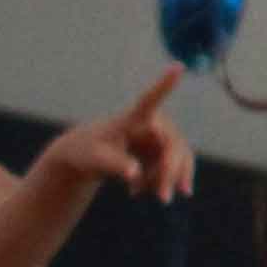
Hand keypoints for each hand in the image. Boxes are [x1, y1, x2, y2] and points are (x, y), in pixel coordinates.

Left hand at [42, 70, 192, 204]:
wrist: (88, 159)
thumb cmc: (87, 153)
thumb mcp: (96, 160)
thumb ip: (115, 165)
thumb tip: (133, 173)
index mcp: (135, 118)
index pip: (151, 99)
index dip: (164, 85)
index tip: (177, 66)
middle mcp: (155, 122)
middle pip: (174, 147)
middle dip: (171, 174)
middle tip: (164, 200)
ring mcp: (162, 135)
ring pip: (179, 160)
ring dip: (166, 180)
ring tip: (141, 194)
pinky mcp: (164, 148)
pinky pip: (174, 167)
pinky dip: (161, 182)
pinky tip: (138, 191)